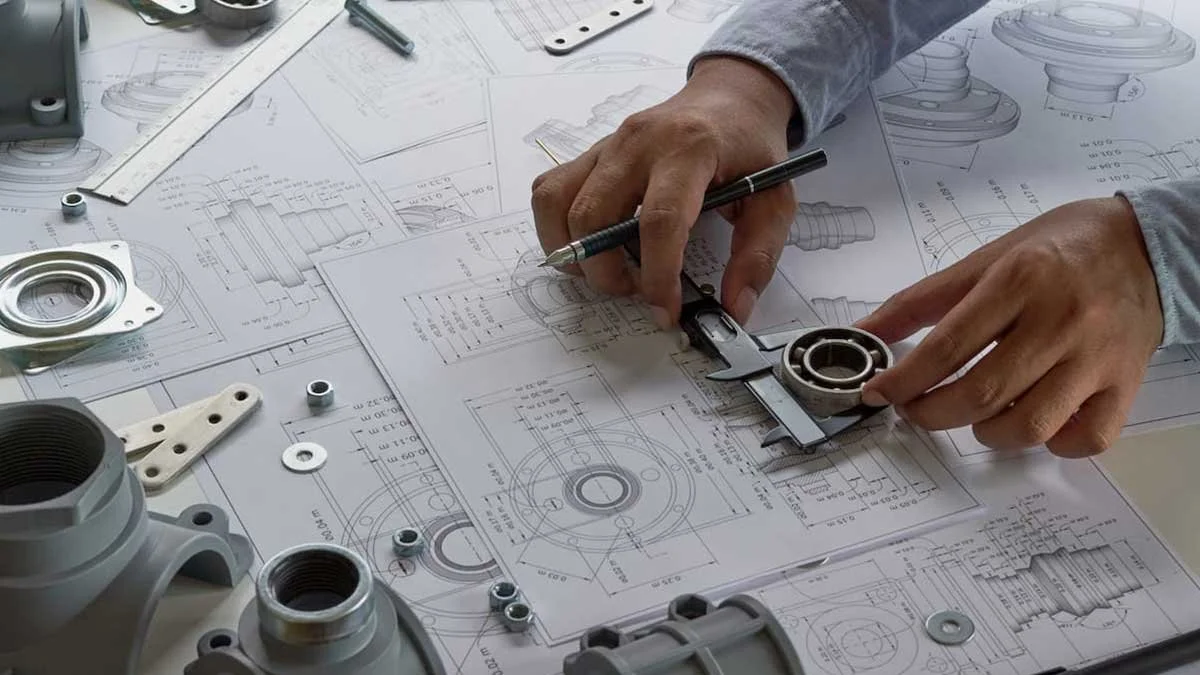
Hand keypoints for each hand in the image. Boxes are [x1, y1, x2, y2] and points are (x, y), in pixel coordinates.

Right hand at [530, 56, 797, 328]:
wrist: (729, 98)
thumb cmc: (751, 148)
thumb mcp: (776, 198)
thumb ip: (758, 255)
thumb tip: (734, 309)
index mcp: (690, 149)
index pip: (659, 219)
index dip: (657, 275)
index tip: (666, 310)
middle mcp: (638, 142)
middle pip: (594, 216)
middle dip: (607, 273)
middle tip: (636, 291)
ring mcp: (606, 145)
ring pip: (558, 205)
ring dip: (573, 255)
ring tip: (607, 273)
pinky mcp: (590, 153)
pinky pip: (549, 192)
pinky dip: (556, 228)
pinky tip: (588, 246)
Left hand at [854, 196, 1162, 456]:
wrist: (1146, 245)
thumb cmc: (1058, 250)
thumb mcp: (985, 259)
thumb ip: (922, 300)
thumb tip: (867, 332)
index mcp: (1020, 280)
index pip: (948, 346)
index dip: (904, 379)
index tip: (877, 392)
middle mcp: (1061, 321)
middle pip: (983, 393)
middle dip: (933, 412)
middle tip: (915, 408)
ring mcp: (1097, 358)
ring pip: (1030, 426)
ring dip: (987, 432)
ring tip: (974, 414)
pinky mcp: (1126, 385)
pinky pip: (1086, 439)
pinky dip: (1053, 444)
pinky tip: (1031, 421)